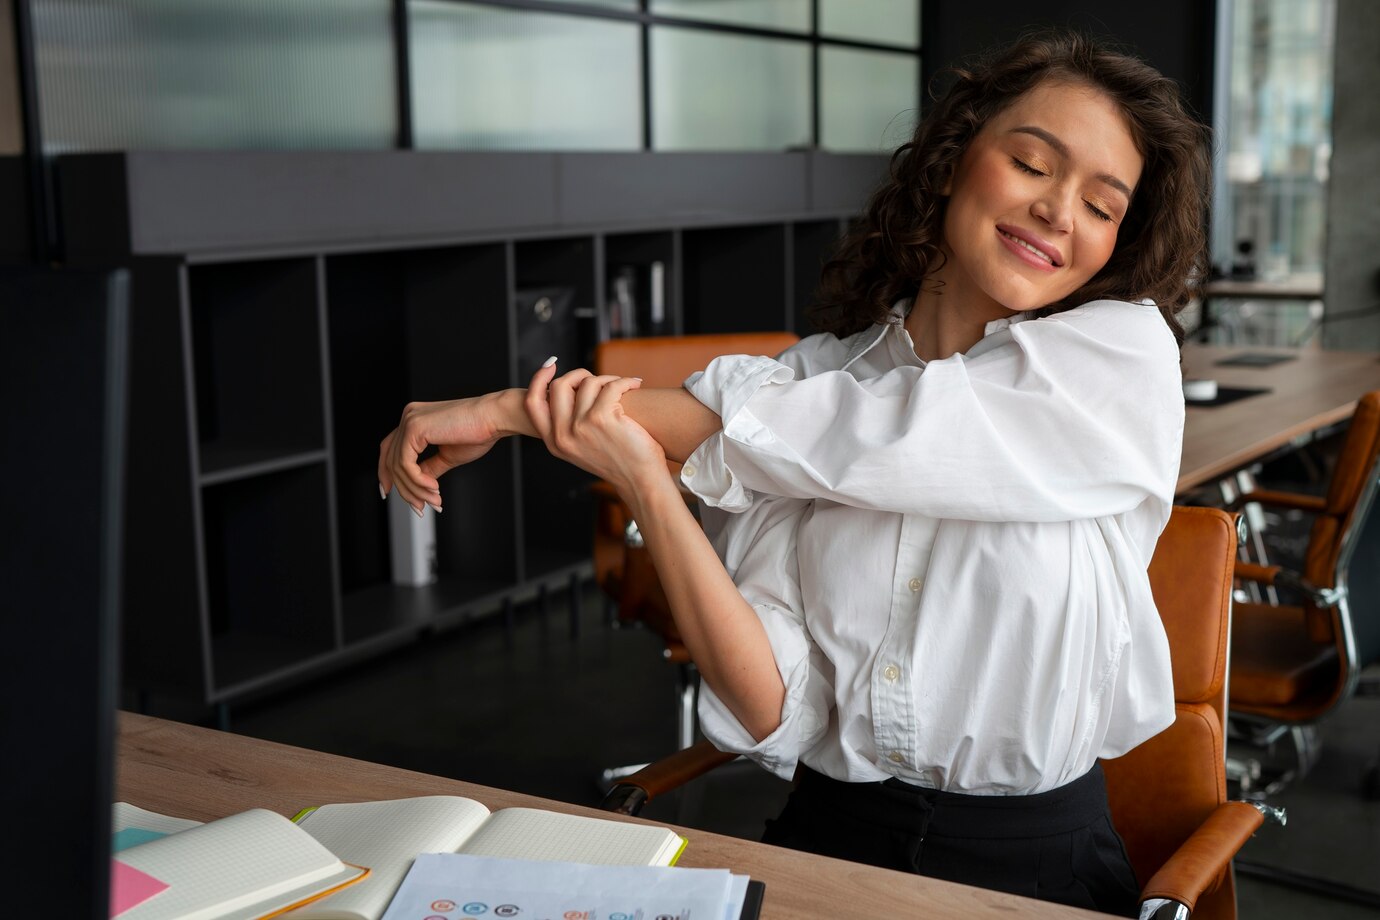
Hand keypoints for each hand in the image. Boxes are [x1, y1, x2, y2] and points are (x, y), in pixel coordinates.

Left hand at [377, 393, 505, 514]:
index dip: (385, 472)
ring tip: (434, 500)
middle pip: (390, 460)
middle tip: (420, 507)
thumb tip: (416, 485)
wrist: (494, 419)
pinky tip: (434, 488)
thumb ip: (428, 468)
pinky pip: (406, 464)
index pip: (389, 449)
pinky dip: (418, 481)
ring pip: (398, 466)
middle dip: (404, 488)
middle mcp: (408, 416)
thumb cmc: (478, 433)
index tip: (388, 492)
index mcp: (415, 419)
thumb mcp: (447, 456)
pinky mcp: (414, 428)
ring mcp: (410, 420)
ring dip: (415, 489)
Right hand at [525, 367, 669, 497]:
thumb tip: (571, 390)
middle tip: (599, 380)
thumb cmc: (619, 461)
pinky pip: (610, 385)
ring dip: (608, 379)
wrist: (640, 480)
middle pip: (559, 386)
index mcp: (554, 442)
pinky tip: (635, 385)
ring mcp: (580, 426)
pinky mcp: (602, 418)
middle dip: (579, 375)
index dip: (538, 379)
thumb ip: (570, 426)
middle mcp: (563, 435)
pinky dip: (626, 381)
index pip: (532, 403)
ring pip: (587, 383)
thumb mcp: (582, 449)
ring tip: (624, 387)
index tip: (551, 365)